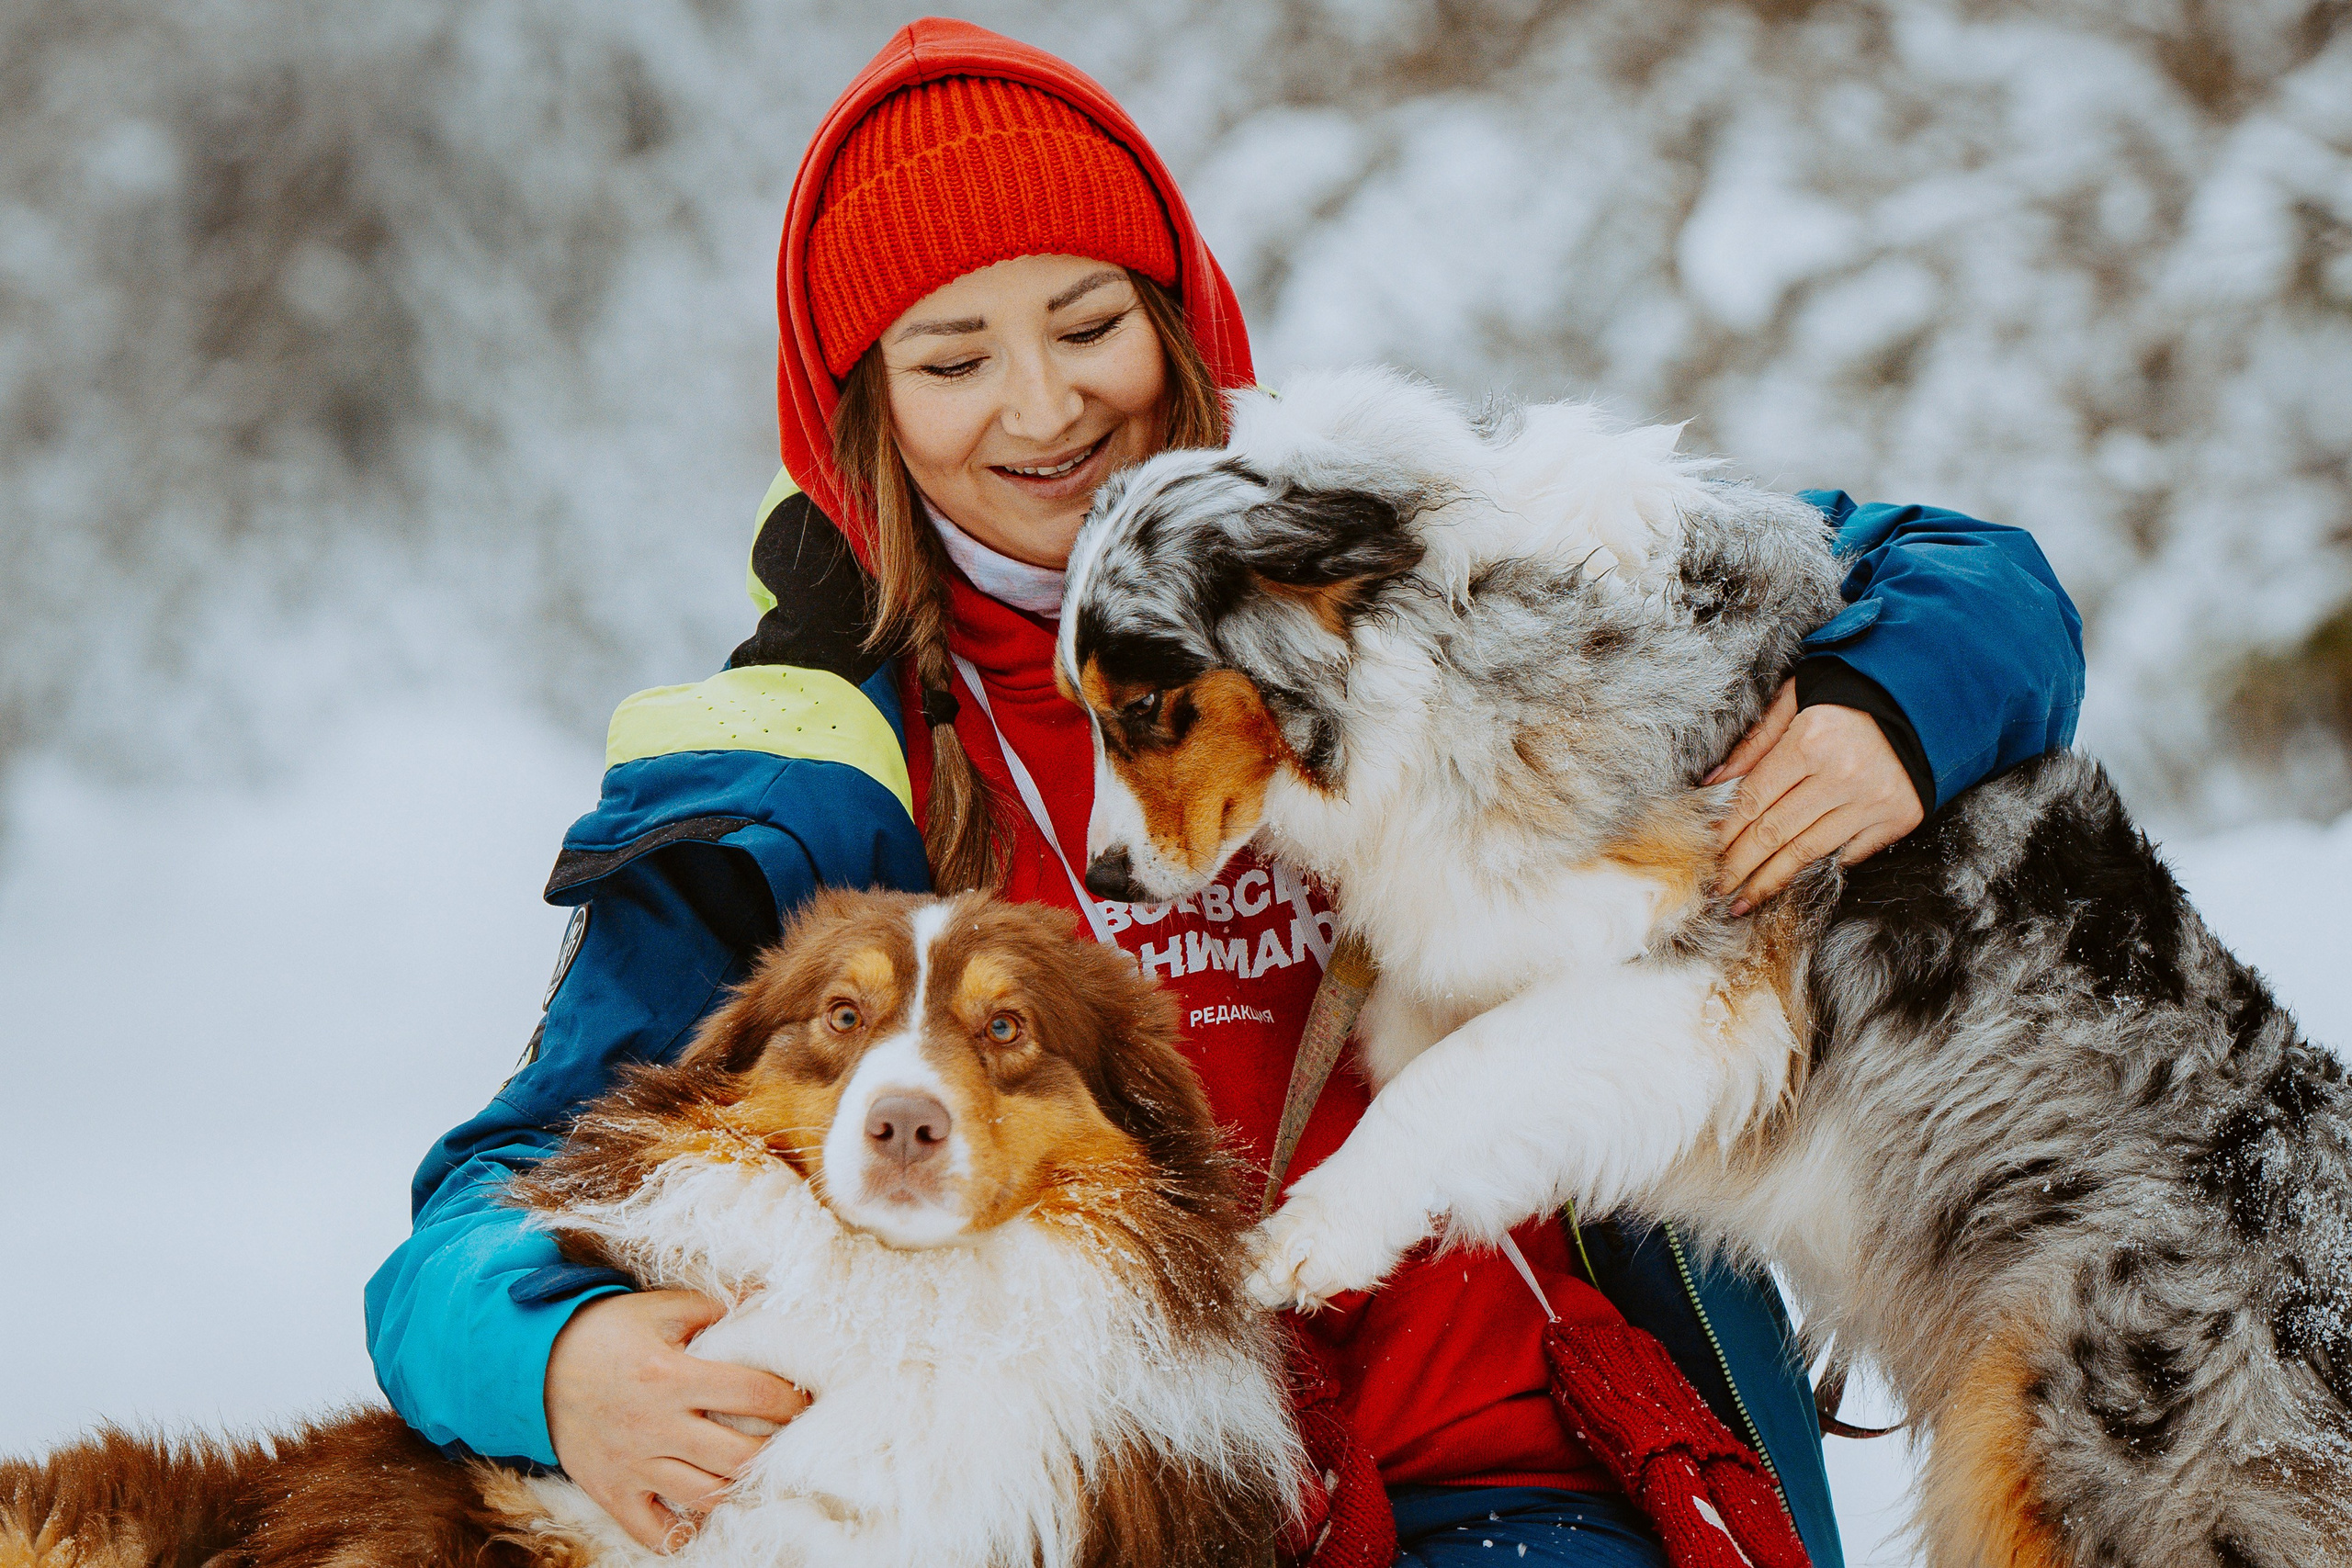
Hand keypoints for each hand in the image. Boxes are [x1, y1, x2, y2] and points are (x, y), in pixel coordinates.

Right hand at [545, 1289, 809, 1550]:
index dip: (792, 1401)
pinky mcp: (610, 1493)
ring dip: (740, 1489)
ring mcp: (632, 1465)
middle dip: (777, 1451)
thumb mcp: (660, 1309)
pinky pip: (655, 1532)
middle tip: (791, 1441)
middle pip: (740, 1456)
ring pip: (707, 1497)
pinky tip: (703, 1511)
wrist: (532, 1367)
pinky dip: (685, 1531)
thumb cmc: (607, 1332)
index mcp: (672, 1376)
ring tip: (756, 1472)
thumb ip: (718, 1305)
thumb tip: (769, 1293)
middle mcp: (655, 1426)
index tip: (806, 1400)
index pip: (754, 1395)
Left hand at [1706, 680, 1923, 914]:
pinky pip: (1851, 854)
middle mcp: (1842, 774)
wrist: (1927, 696)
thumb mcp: (1796, 698)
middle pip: (1775, 832)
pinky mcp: (1900, 816)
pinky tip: (1795, 882)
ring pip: (1808, 851)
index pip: (1753, 799)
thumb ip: (1755, 741)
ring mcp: (1873, 799)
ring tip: (1746, 901)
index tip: (1706, 856)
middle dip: (1740, 866)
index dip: (1725, 832)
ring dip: (1772, 881)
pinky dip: (1821, 867)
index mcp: (1810, 740)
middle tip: (1717, 890)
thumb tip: (1712, 783)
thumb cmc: (1851, 693)